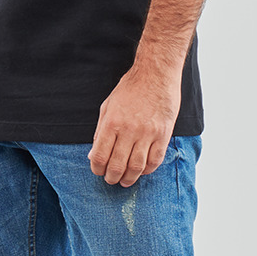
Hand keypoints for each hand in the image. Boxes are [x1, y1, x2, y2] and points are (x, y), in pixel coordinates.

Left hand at [88, 64, 181, 186]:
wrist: (156, 74)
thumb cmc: (130, 89)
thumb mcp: (107, 106)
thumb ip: (99, 132)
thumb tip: (93, 155)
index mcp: (112, 123)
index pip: (100, 156)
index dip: (97, 169)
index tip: (98, 171)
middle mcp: (129, 130)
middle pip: (117, 165)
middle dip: (112, 177)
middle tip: (111, 180)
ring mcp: (148, 133)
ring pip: (137, 167)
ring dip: (129, 178)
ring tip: (126, 181)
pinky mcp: (163, 134)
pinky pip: (155, 160)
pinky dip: (148, 170)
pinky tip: (142, 170)